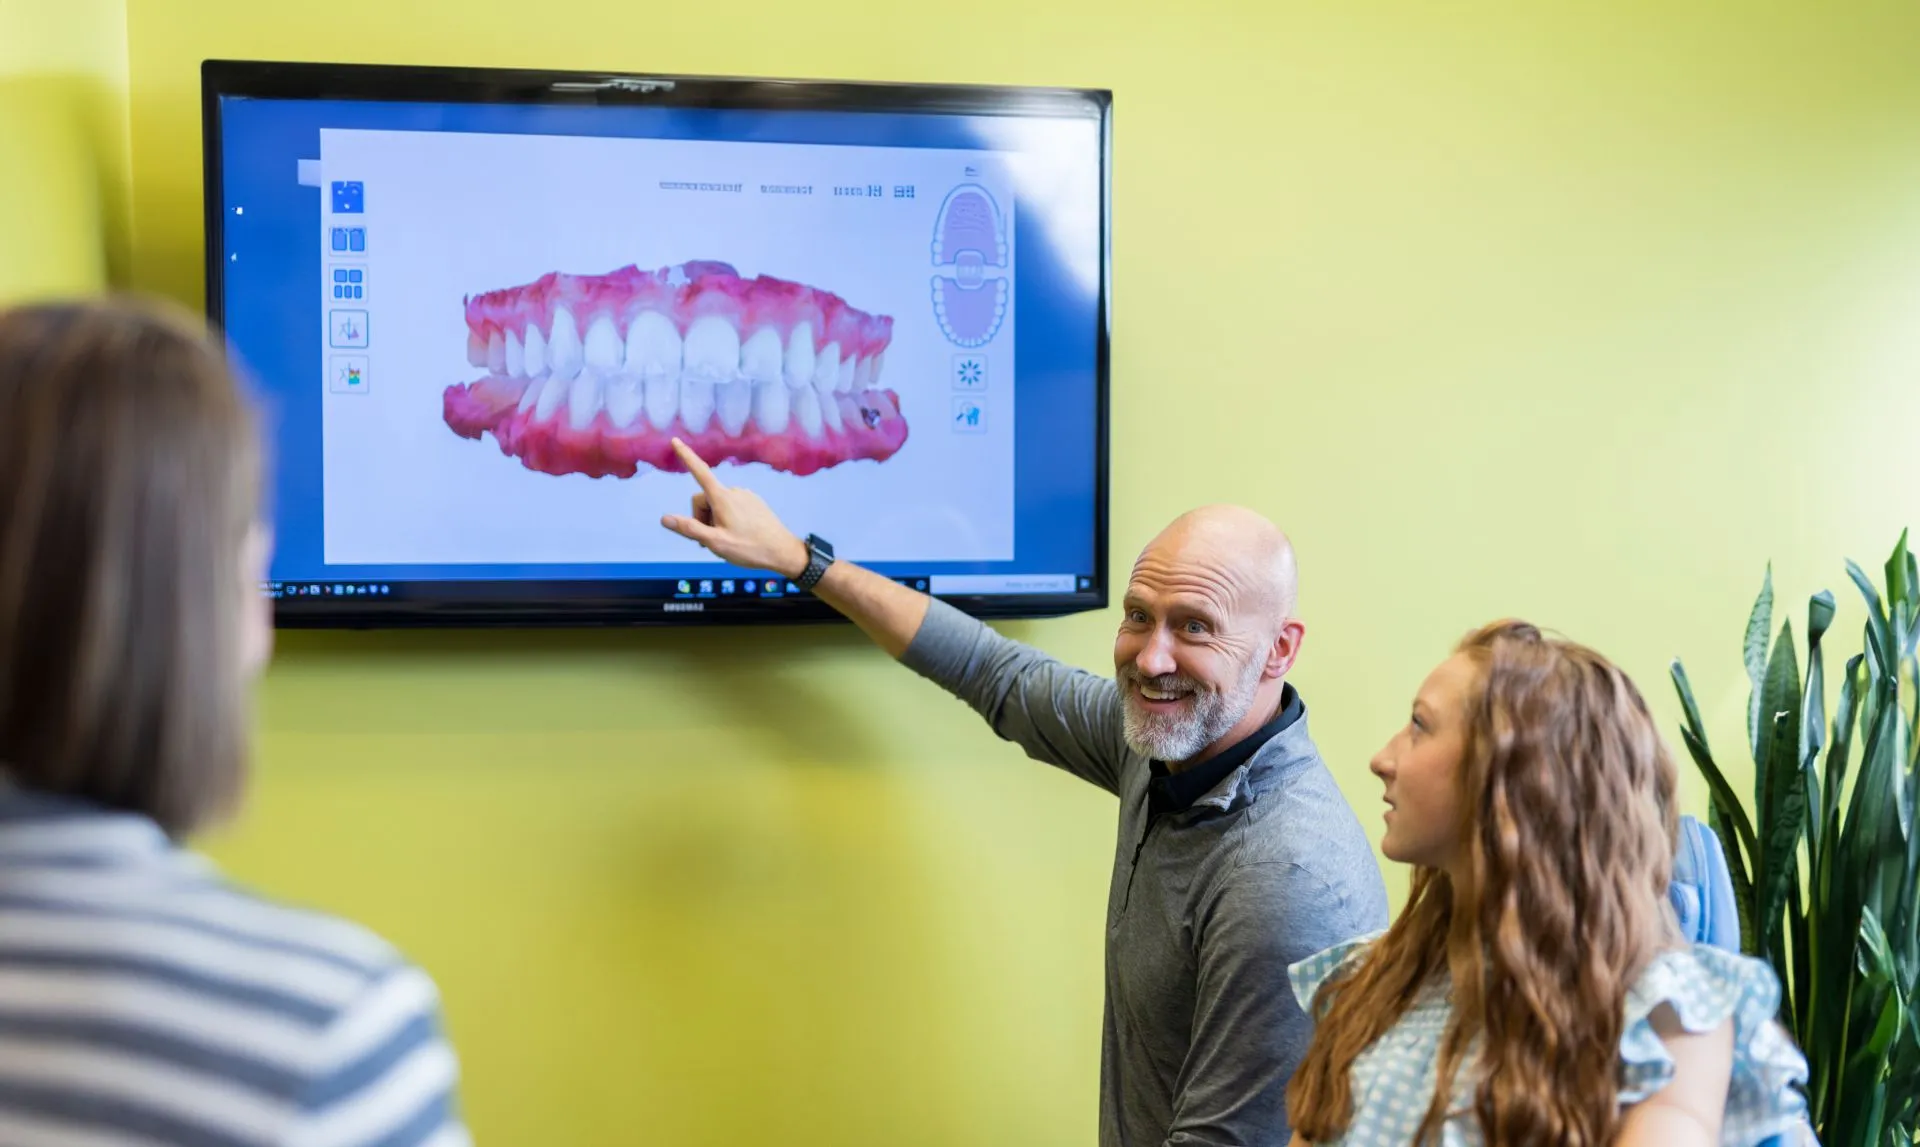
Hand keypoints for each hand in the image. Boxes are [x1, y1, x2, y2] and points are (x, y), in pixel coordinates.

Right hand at [659, 438, 808, 577]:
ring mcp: (746, 495)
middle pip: (704, 498)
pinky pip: (732, 506)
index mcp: (723, 498)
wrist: (783, 552)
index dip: (686, 456)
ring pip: (718, 504)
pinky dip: (728, 518)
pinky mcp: (755, 502)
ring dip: (715, 520)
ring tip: (727, 540)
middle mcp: (734, 491)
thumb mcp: (715, 543)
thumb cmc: (749, 549)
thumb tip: (664, 518)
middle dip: (701, 517)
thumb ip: (690, 529)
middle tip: (710, 541)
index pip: (699, 472)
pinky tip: (739, 535)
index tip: (675, 441)